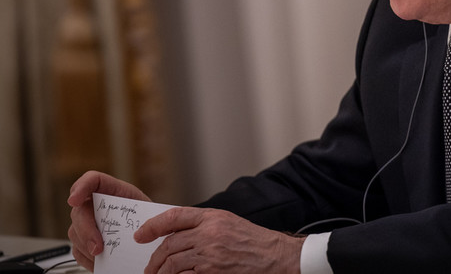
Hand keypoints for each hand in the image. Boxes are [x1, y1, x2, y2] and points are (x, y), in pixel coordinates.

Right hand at [67, 170, 150, 270]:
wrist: (151, 232)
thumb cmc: (150, 219)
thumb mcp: (151, 212)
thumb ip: (144, 217)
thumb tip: (139, 232)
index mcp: (113, 189)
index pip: (92, 180)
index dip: (81, 187)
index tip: (73, 200)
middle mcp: (96, 203)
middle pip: (79, 211)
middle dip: (86, 231)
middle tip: (98, 248)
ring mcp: (87, 221)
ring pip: (74, 232)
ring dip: (86, 246)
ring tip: (102, 256)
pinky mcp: (84, 239)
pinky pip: (77, 249)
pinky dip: (86, 258)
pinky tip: (99, 261)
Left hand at [135, 207, 303, 273]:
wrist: (276, 257)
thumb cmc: (254, 242)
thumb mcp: (229, 223)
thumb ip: (204, 225)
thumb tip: (176, 234)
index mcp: (213, 217)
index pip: (174, 217)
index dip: (152, 226)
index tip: (140, 235)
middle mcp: (209, 233)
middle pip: (169, 244)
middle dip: (155, 258)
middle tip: (150, 267)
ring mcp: (210, 254)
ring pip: (172, 263)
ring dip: (161, 272)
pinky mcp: (211, 272)